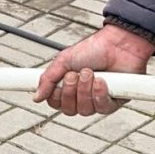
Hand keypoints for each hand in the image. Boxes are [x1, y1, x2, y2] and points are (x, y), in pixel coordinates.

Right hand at [33, 24, 153, 115]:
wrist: (118, 43)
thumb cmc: (94, 48)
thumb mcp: (64, 60)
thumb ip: (48, 79)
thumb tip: (36, 97)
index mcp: (68, 87)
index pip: (56, 103)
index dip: (56, 96)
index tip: (58, 83)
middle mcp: (82, 96)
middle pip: (69, 110)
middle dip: (70, 91)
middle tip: (75, 74)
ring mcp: (97, 100)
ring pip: (85, 110)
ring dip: (85, 90)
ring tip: (91, 73)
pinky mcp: (114, 101)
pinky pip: (102, 108)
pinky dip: (99, 94)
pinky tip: (101, 81)